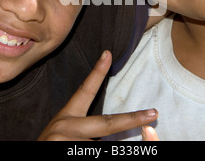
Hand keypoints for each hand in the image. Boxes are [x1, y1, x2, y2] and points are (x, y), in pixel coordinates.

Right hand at [38, 50, 157, 140]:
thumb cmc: (52, 145)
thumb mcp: (62, 134)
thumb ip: (83, 128)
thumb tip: (104, 131)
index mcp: (66, 117)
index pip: (84, 91)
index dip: (97, 73)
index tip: (107, 54)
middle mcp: (66, 127)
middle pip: (107, 123)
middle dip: (132, 119)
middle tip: (153, 114)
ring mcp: (67, 141)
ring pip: (101, 145)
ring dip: (99, 148)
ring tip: (82, 145)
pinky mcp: (68, 152)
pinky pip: (95, 153)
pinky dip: (96, 152)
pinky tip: (82, 150)